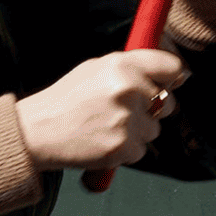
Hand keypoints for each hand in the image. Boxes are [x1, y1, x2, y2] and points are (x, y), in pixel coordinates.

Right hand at [16, 49, 188, 170]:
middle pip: (168, 102)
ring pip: (155, 128)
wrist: (38, 130)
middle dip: (152, 108)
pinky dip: (126, 149)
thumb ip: (133, 68)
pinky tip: (103, 140)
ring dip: (137, 130)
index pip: (172, 67)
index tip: (169, 82)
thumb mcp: (95, 69)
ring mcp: (128, 120)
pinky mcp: (125, 147)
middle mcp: (128, 90)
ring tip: (107, 126)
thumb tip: (178, 74)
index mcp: (121, 65)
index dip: (172, 76)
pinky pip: (142, 150)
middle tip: (124, 110)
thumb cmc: (66, 99)